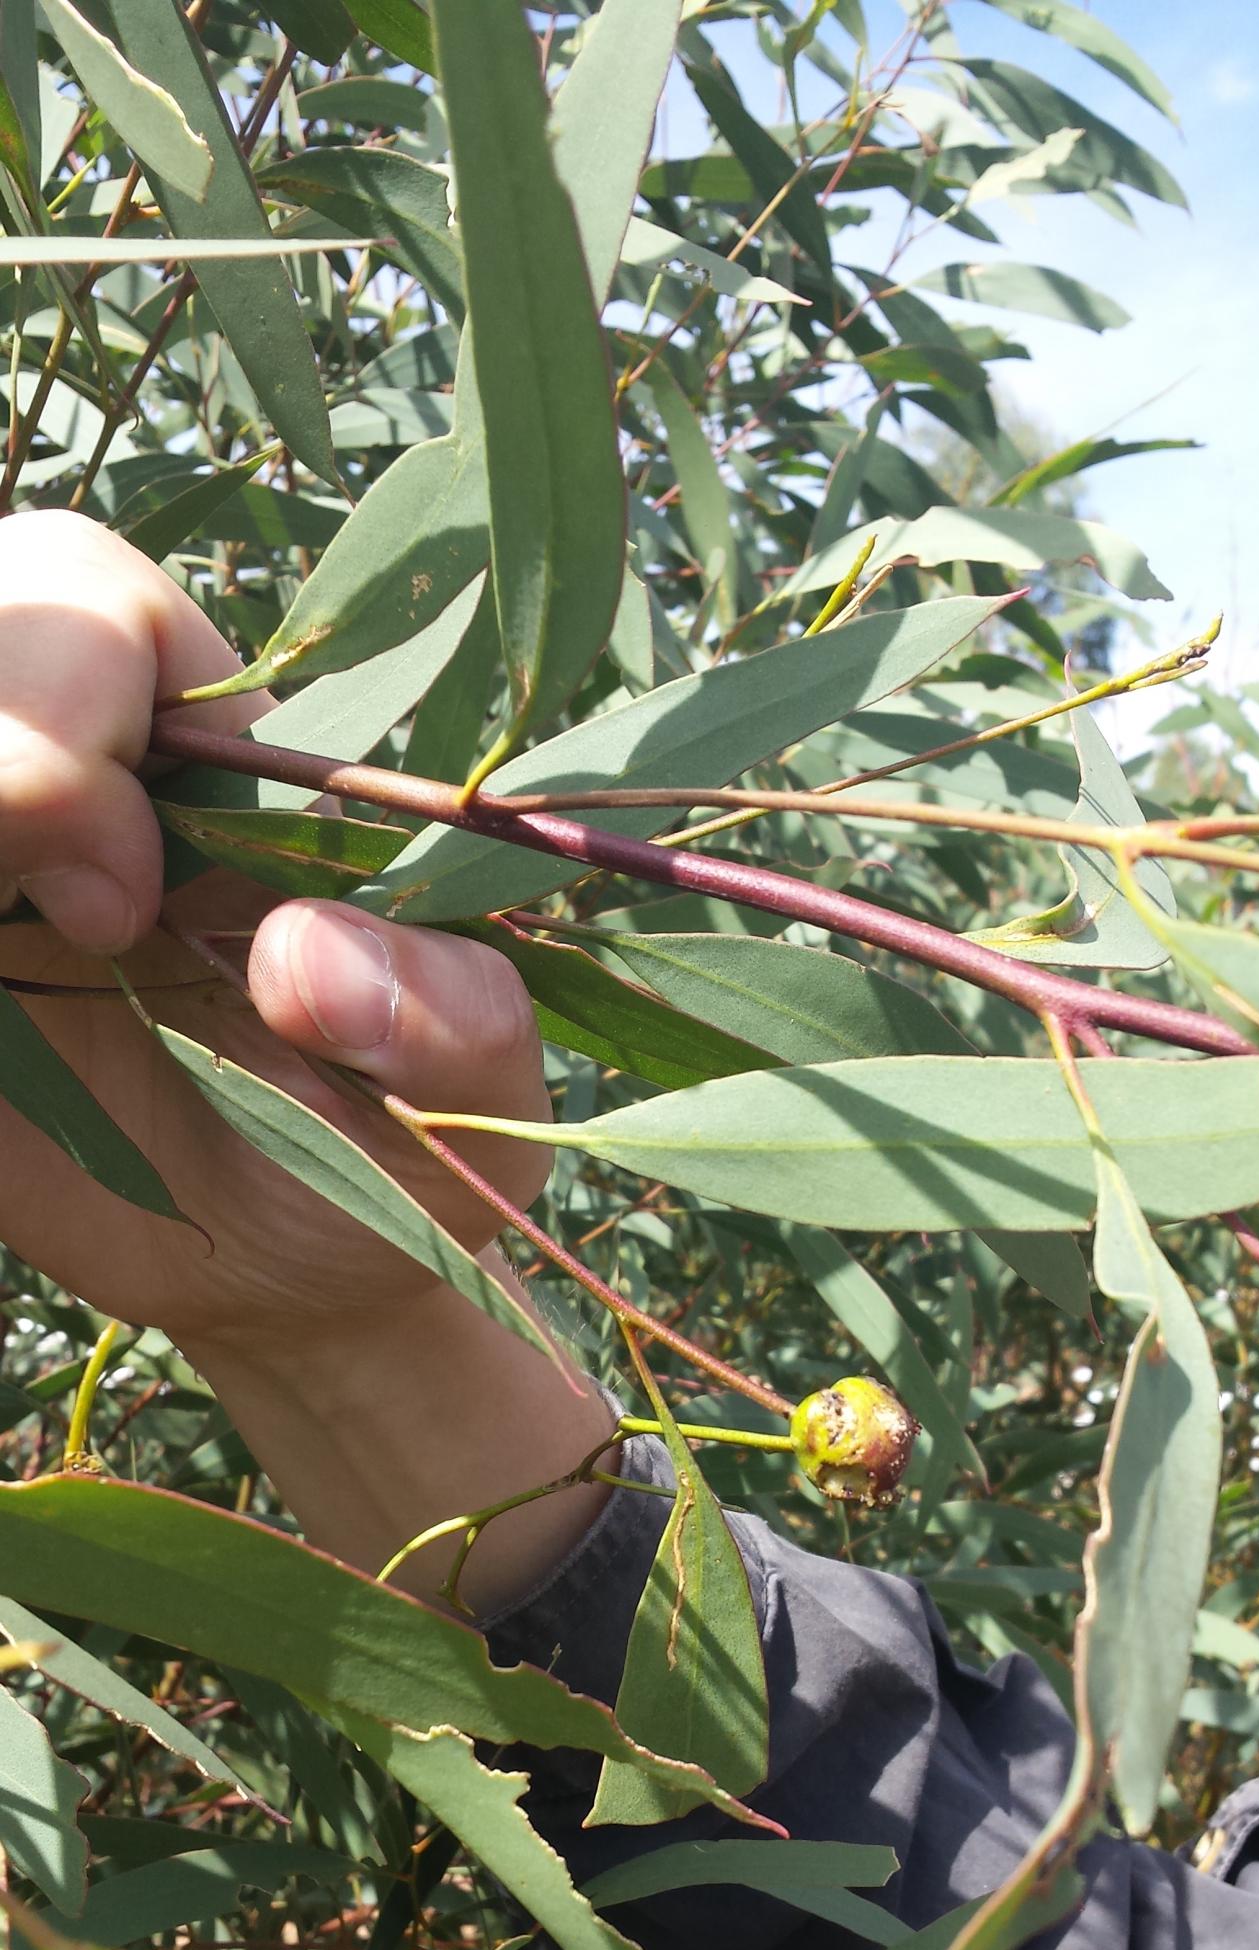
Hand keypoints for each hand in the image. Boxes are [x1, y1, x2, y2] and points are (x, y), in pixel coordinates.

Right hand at [0, 511, 550, 1350]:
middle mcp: (86, 786)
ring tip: (7, 956)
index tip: (131, 900)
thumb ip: (454, 1021)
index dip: (81, 697)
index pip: (89, 602)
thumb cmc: (397, 1168)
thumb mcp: (471, 1113)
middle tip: (94, 923)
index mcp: (224, 771)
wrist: (286, 1298)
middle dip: (7, 743)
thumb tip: (306, 951)